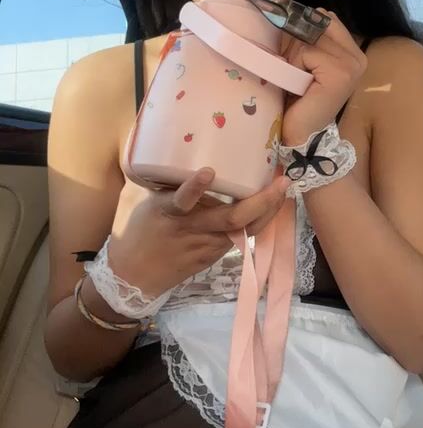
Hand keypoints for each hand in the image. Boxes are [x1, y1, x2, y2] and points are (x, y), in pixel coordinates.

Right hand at [107, 168, 289, 296]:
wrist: (134, 277)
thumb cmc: (138, 232)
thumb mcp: (146, 202)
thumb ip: (166, 180)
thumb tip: (177, 149)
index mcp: (170, 212)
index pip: (182, 200)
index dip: (194, 188)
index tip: (207, 172)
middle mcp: (193, 229)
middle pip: (232, 219)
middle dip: (261, 201)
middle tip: (281, 182)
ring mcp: (207, 245)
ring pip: (245, 230)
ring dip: (268, 211)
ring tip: (284, 189)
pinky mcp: (214, 256)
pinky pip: (241, 237)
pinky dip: (258, 221)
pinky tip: (272, 206)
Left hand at [280, 9, 367, 145]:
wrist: (299, 134)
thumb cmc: (298, 98)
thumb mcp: (304, 59)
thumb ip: (308, 35)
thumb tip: (291, 9)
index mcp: (352, 50)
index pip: (324, 17)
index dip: (302, 34)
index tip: (300, 63)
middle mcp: (358, 55)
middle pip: (316, 23)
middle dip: (297, 44)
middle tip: (297, 73)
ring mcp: (352, 64)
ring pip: (309, 36)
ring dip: (294, 56)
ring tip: (298, 79)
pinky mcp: (341, 72)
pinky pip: (306, 50)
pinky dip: (294, 65)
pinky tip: (299, 85)